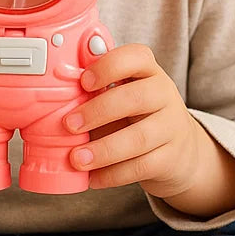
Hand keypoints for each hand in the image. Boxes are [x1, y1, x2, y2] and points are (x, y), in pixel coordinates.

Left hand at [63, 43, 204, 199]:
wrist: (180, 151)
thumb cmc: (138, 117)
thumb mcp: (122, 95)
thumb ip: (95, 91)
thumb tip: (53, 93)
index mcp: (148, 72)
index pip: (136, 56)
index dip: (109, 66)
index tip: (83, 81)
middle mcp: (164, 94)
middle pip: (136, 97)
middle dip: (98, 111)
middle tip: (68, 125)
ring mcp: (171, 127)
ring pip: (140, 137)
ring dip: (103, 149)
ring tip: (77, 159)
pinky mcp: (171, 158)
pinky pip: (142, 166)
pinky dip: (113, 174)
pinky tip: (93, 178)